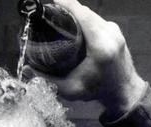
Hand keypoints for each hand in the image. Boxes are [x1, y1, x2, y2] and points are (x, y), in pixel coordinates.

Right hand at [25, 0, 145, 115]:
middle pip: (85, 11)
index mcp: (100, 45)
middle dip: (68, 8)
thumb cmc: (97, 91)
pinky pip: (97, 20)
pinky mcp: (117, 32)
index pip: (81, 13)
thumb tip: (26, 69)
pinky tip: (76, 25)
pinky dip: (86, 19)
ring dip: (77, 14)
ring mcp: (115, 31)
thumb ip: (47, 80)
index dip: (65, 3)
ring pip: (92, 14)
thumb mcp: (70, 89)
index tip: (52, 1)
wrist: (124, 93)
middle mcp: (110, 33)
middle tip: (51, 13)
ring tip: (61, 18)